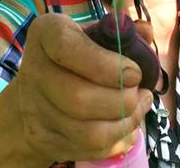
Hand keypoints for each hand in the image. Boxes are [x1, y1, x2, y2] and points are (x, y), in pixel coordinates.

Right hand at [16, 13, 153, 163]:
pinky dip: (115, 141)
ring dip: (123, 124)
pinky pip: (87, 150)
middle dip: (121, 100)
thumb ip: (122, 30)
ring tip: (139, 108)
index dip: (105, 65)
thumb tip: (146, 31)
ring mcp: (34, 110)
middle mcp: (33, 70)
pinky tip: (126, 126)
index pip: (67, 48)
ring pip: (86, 132)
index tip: (134, 72)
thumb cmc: (76, 53)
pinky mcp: (43, 140)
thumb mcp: (93, 32)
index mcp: (46, 33)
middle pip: (78, 98)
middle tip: (141, 93)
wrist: (37, 89)